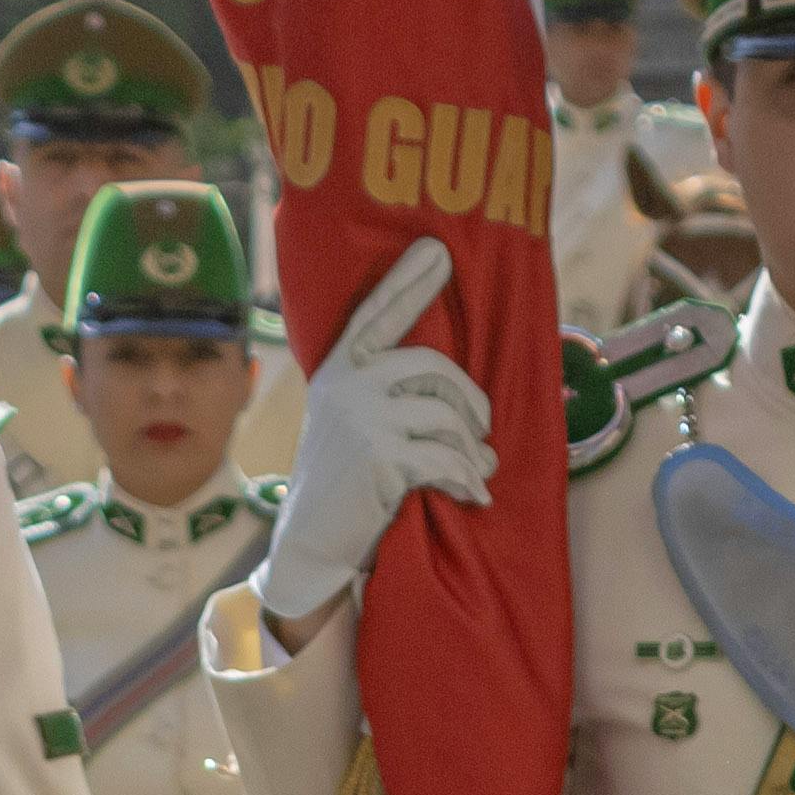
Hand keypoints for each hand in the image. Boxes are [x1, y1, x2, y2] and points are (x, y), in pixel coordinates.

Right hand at [253, 242, 492, 629]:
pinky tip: (473, 495)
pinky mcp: (381, 457)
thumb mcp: (351, 424)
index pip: (378, 314)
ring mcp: (362, 419)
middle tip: (482, 433)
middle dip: (471, 404)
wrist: (312, 543)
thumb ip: (386, 395)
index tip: (437, 251)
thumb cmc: (344, 484)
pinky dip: (467, 481)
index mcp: (339, 369)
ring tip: (477, 471)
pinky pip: (447, 458)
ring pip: (448, 417)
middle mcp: (347, 385)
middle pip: (435, 368)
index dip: (409, 282)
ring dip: (473, 450)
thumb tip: (466, 402)